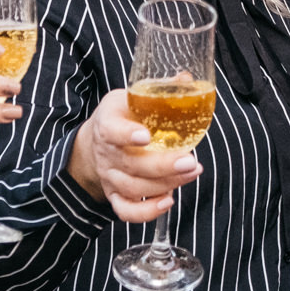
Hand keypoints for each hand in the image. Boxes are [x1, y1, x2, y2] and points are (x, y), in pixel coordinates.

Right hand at [65, 88, 202, 223]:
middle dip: (163, 166)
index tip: (145, 135)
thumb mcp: (132, 96)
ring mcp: (110, 176)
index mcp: (107, 123)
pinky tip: (168, 201)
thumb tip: (187, 78)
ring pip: (133, 188)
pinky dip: (146, 212)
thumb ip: (158, 89)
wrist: (97, 140)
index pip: (111, 130)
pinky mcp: (114, 194)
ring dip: (165, 184)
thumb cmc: (121, 115)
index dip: (126, 134)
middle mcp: (106, 153)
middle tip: (190, 161)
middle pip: (131, 165)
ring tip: (192, 173)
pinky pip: (126, 211)